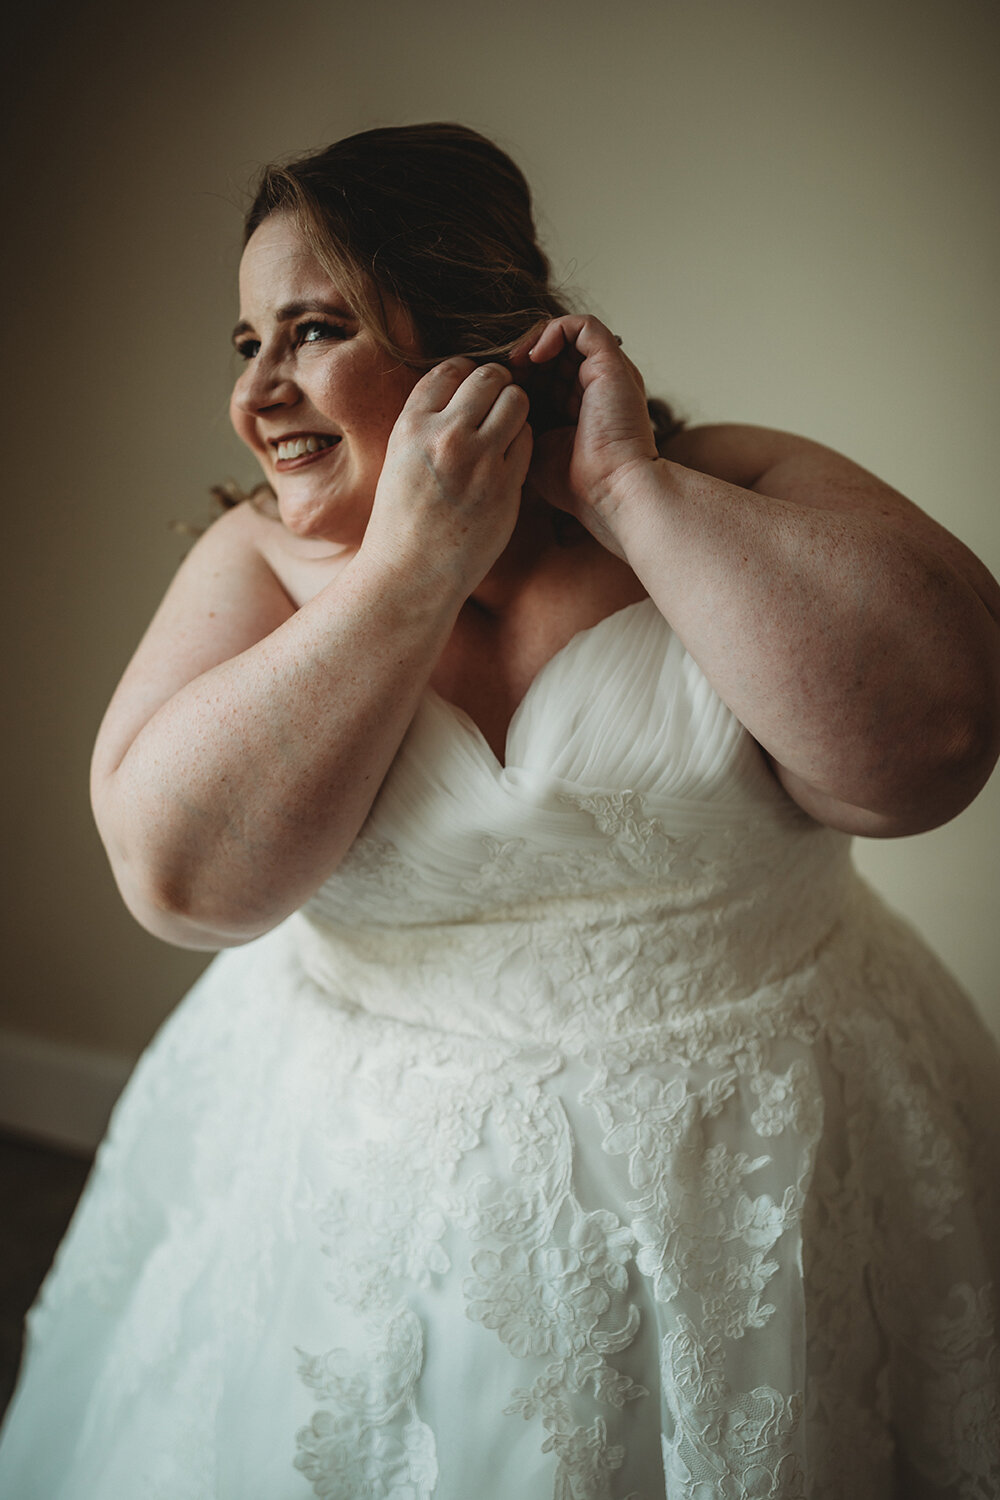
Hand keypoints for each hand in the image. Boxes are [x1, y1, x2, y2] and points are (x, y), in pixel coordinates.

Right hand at [364, 358, 531, 596]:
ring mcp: (479, 462)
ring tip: (504, 430)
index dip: (466, 375)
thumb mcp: (400, 458)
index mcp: (412, 426)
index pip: (452, 368)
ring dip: (515, 410)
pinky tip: (509, 458)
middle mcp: (446, 437)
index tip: (470, 392)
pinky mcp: (506, 487)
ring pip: (517, 402)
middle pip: (491, 377)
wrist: (410, 574)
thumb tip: (460, 390)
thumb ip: (427, 422)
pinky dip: (522, 442)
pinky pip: (528, 440)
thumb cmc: (402, 519)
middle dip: (497, 385)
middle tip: (496, 406)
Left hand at [510, 315, 659, 556]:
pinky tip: (532, 357)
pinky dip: (553, 332)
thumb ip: (520, 426)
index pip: (548, 376)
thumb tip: (491, 411)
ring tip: (514, 363)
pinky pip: (582, 326)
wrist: (611, 490)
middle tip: (500, 373)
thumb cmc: (577, 483)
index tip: (496, 390)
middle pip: (556, 354)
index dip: (520, 376)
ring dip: (534, 343)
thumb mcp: (536, 450)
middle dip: (524, 360)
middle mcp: (598, 387)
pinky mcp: (611, 363)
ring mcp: (607, 373)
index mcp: (583, 408)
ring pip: (567, 336)